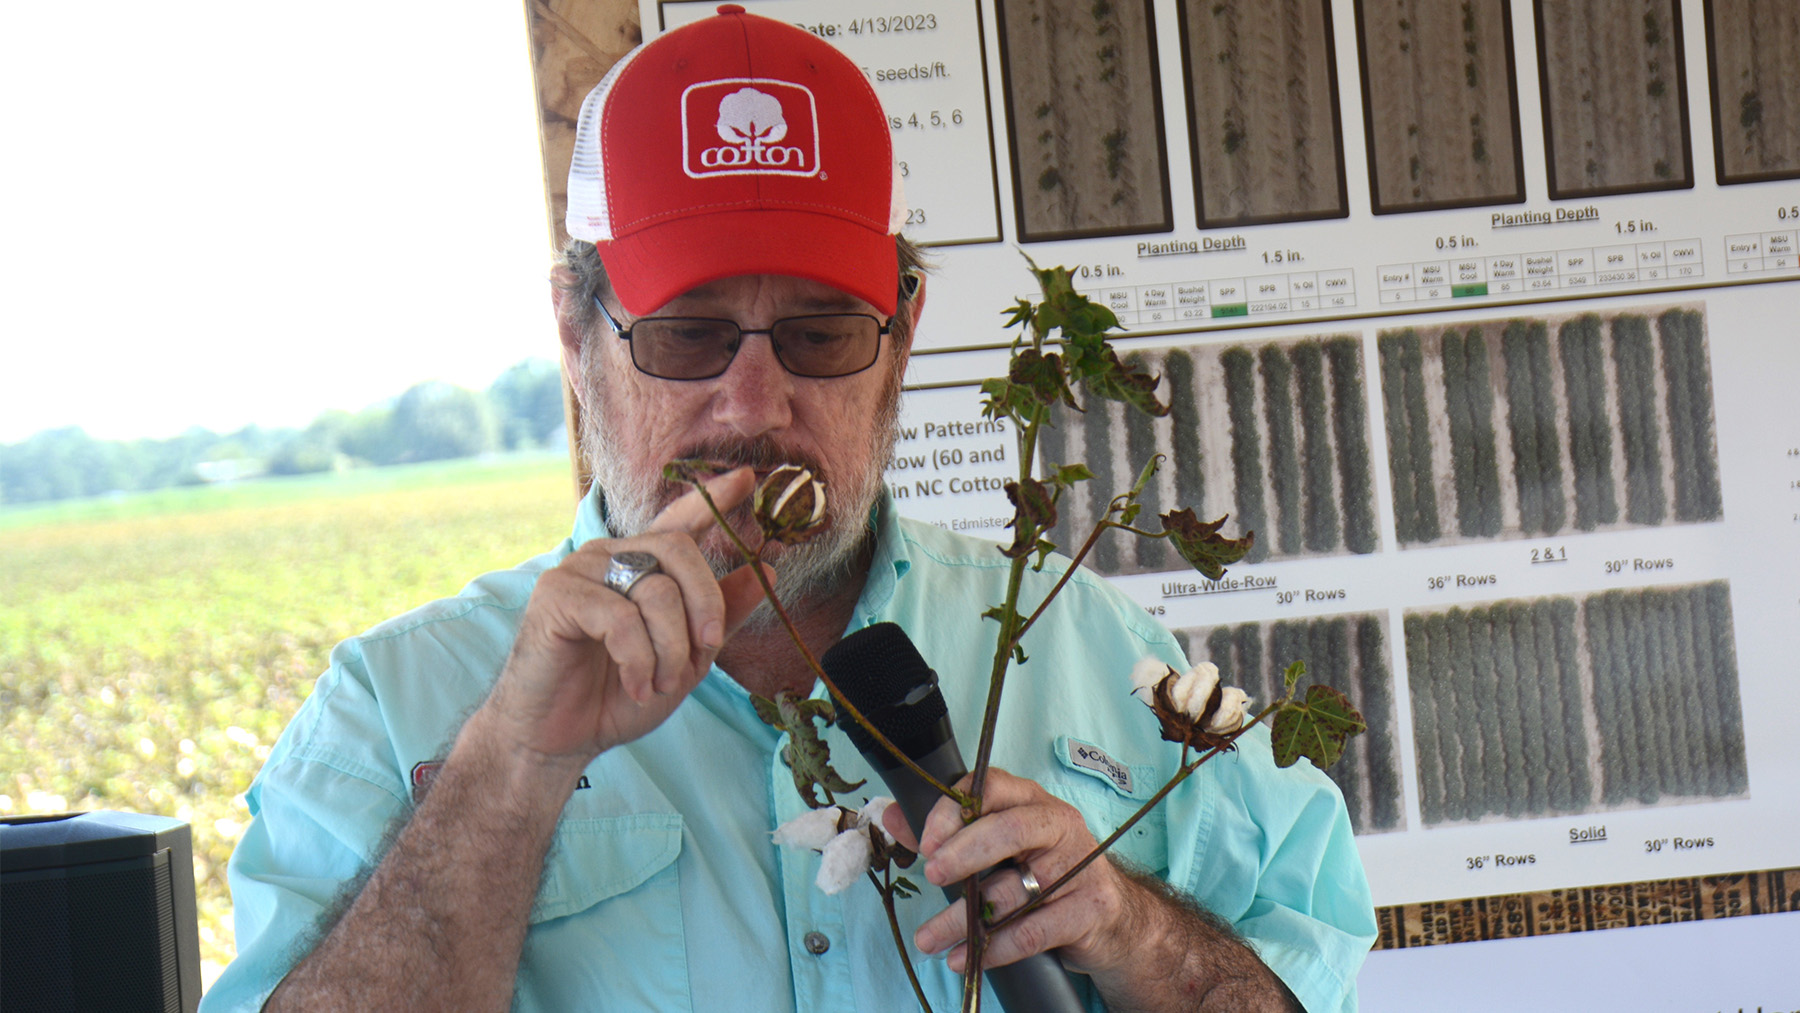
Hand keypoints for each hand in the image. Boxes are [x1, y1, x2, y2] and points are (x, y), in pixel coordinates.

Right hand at [480, 467, 770, 768]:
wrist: (560, 738)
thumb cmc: (619, 696)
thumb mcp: (686, 658)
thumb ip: (720, 615)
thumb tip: (767, 571)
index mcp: (641, 566)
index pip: (679, 523)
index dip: (712, 500)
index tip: (748, 478)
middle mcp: (610, 556)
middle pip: (678, 551)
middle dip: (705, 604)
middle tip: (708, 649)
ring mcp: (580, 570)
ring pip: (655, 591)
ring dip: (670, 648)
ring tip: (659, 684)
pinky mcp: (556, 594)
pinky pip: (620, 618)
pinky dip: (639, 659)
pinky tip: (635, 685)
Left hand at [885, 767, 1139, 976]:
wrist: (1112, 918)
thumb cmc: (1045, 875)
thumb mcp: (1000, 849)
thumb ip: (946, 834)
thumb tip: (892, 818)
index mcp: (1033, 801)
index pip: (992, 787)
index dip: (954, 811)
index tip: (926, 843)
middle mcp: (1060, 826)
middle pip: (1009, 829)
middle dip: (964, 853)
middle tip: (931, 876)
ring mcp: (1080, 867)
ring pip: (1014, 892)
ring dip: (964, 920)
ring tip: (930, 939)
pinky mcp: (1089, 909)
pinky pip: (1033, 932)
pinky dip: (994, 949)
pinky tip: (965, 958)